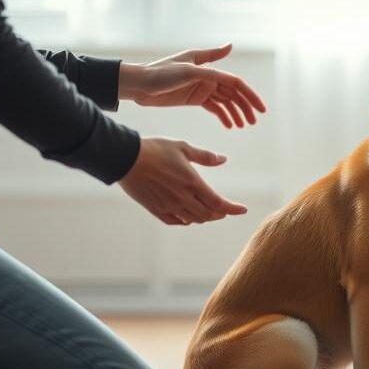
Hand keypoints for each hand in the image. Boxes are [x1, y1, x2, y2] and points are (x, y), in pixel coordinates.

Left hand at [118, 43, 265, 127]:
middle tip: (253, 122)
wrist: (141, 85)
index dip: (250, 95)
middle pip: (233, 94)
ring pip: (226, 103)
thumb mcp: (187, 66)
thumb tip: (231, 46)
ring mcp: (203, 89)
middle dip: (245, 107)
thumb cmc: (162, 72)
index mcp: (209, 69)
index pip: (235, 83)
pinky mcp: (195, 99)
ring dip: (236, 113)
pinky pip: (215, 108)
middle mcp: (209, 78)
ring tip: (243, 126)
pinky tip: (230, 126)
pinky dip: (224, 116)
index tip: (260, 109)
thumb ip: (211, 60)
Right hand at [119, 137, 246, 224]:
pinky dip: (186, 220)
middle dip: (219, 213)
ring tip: (208, 211)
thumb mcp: (183, 147)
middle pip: (208, 215)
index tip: (242, 210)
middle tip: (224, 209)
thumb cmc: (155, 149)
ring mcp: (169, 206)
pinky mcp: (156, 209)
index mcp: (192, 183)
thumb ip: (205, 157)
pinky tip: (188, 216)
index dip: (233, 209)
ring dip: (204, 217)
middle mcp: (182, 198)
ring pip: (194, 220)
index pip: (219, 203)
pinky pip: (176, 221)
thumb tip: (223, 159)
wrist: (126, 158)